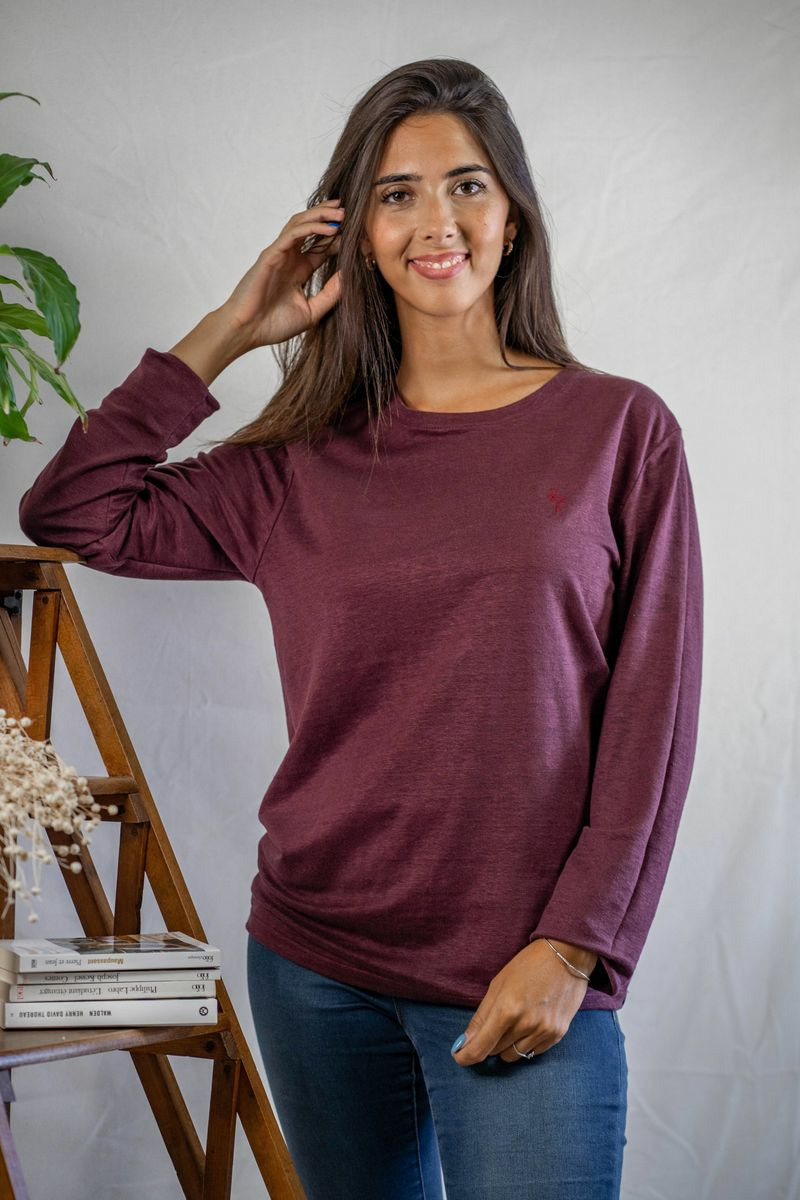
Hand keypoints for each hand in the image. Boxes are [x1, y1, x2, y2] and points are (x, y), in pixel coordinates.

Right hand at [217, 199, 343, 349]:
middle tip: (350, 211)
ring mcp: (279, 254)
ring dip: (321, 215)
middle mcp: (290, 258)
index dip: (339, 239)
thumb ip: (330, 294)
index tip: (359, 236)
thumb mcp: (312, 312)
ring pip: (301, 223)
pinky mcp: (271, 255)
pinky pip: (293, 234)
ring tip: (341, 212)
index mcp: (299, 270)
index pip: (322, 247)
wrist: (248, 332)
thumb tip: (349, 276)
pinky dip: (312, 228)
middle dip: (330, 217)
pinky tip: (330, 228)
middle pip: (311, 228)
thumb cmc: (274, 325)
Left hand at [450, 939, 590, 1064]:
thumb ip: (481, 1016)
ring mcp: (544, 1031)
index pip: (480, 1048)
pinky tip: (530, 1023)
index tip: (459, 1057)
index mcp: (506, 1009)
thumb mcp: (498, 984)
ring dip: (507, 1044)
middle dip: (489, 1042)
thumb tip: (465, 1041)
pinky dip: (526, 1043)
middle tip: (493, 1024)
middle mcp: (525, 1024)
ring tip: (514, 1021)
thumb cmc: (528, 965)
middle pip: (495, 1051)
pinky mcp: (558, 1034)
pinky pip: (533, 1052)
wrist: (566, 956)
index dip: (466, 1056)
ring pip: (514, 1055)